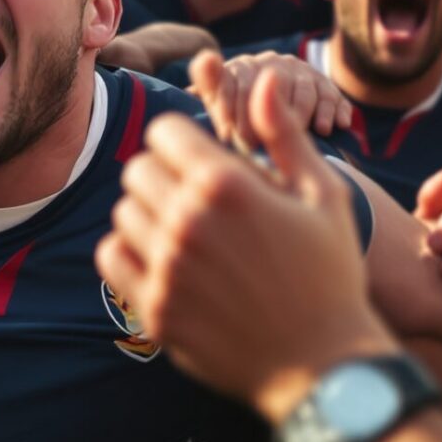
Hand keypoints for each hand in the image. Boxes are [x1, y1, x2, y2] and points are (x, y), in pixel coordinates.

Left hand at [102, 58, 386, 421]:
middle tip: (194, 199)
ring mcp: (167, 270)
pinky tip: (164, 261)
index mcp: (227, 186)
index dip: (182, 142)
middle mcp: (188, 223)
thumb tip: (261, 77)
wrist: (323, 364)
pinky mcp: (154, 310)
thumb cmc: (330, 273)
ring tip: (185, 232)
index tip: (201, 162)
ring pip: (123, 212)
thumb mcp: (323, 194)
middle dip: (164, 175)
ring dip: (148, 215)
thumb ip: (283, 133)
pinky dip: (129, 253)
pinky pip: (112, 257)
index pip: (163, 132)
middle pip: (137, 169)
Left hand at [192, 51, 351, 141]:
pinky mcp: (326, 86)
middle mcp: (273, 64)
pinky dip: (333, 109)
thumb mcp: (221, 105)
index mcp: (243, 68)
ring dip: (301, 114)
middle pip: (270, 83)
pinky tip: (332, 128)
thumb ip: (211, 90)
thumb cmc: (239, 116)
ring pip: (304, 90)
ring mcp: (301, 72)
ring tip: (294, 137)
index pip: (234, 79)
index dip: (228, 105)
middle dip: (260, 115)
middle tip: (255, 144)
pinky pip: (331, 94)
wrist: (278, 111)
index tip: (225, 135)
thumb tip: (193, 81)